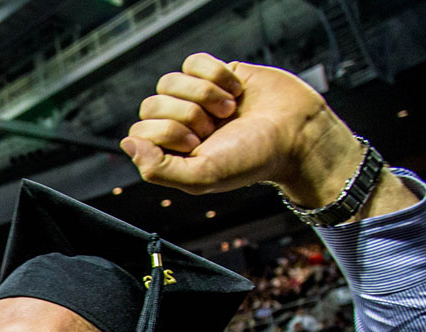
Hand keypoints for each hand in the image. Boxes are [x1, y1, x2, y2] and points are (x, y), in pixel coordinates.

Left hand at [121, 52, 361, 206]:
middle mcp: (179, 124)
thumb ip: (158, 169)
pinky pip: (194, 62)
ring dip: (203, 95)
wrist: (298, 133)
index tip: (199, 145)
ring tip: (229, 111)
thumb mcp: (203, 176)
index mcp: (171, 151)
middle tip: (215, 129)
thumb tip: (127, 144)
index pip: (140, 132)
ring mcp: (195, 98)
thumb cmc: (253, 158)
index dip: (168, 135)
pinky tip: (236, 91)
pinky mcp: (215, 74)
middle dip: (187, 116)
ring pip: (169, 81)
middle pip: (151, 104)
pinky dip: (217, 75)